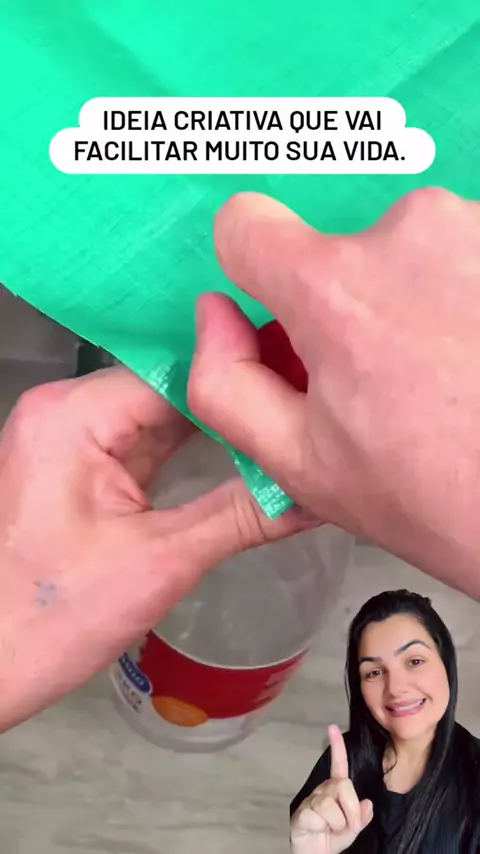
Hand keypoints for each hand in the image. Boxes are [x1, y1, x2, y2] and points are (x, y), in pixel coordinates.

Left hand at [0, 367, 312, 731]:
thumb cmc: (54, 619)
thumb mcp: (160, 564)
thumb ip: (243, 517)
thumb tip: (320, 493)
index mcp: (74, 414)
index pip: (177, 374)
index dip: (242, 380)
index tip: (304, 392)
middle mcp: (65, 407)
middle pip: (168, 388)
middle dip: (232, 403)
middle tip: (305, 408)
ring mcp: (66, 434)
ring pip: (158, 414)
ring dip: (213, 426)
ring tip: (283, 424)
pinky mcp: (73, 462)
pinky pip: (141, 440)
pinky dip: (185, 448)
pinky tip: (236, 451)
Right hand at [188, 188, 479, 597]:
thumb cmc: (432, 495)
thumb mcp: (302, 464)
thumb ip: (225, 383)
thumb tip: (216, 315)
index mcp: (336, 292)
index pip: (246, 225)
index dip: (253, 273)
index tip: (287, 314)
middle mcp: (410, 234)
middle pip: (336, 246)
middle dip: (348, 300)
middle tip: (386, 373)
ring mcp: (474, 228)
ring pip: (404, 247)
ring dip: (412, 294)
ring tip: (445, 368)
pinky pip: (458, 249)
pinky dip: (460, 290)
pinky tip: (471, 351)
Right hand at [290, 726, 372, 853]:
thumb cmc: (332, 838)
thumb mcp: (353, 828)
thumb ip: (362, 816)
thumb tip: (367, 803)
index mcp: (335, 790)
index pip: (338, 765)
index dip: (337, 746)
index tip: (333, 727)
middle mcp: (322, 790)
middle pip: (343, 784)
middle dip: (351, 807)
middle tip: (350, 825)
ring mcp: (311, 800)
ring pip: (332, 801)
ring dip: (340, 821)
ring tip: (333, 830)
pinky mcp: (303, 813)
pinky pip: (321, 812)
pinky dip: (328, 825)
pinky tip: (320, 830)